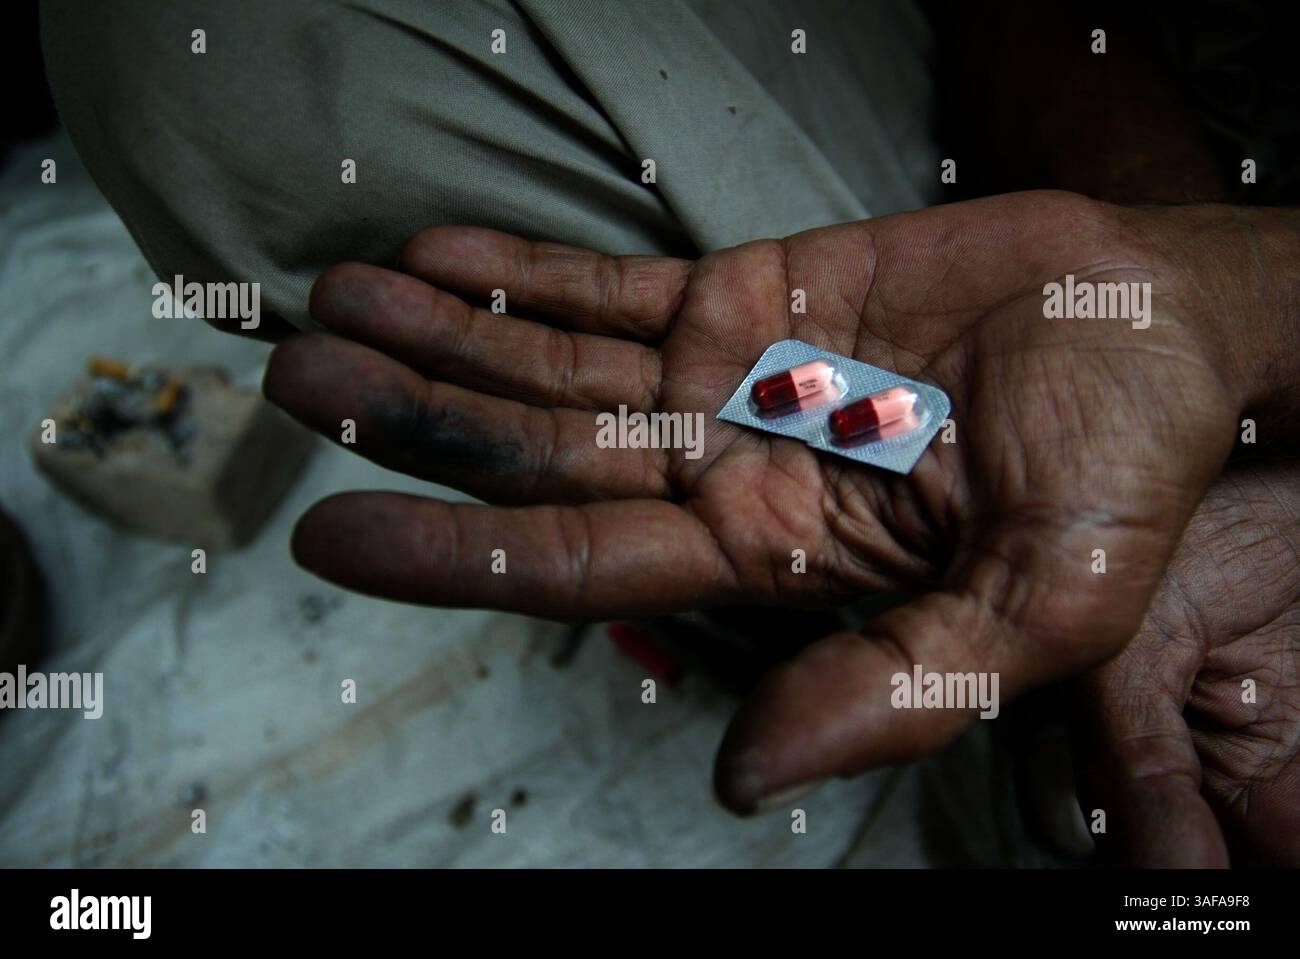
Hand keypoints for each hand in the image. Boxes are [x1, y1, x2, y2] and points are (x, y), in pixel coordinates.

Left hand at [263, 191, 1285, 810]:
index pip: (578, 568)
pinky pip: (612, 285)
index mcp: (770, 563)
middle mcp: (720, 474)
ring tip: (333, 307)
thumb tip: (746, 781)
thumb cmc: (1125, 467)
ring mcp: (721, 377)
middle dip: (418, 419)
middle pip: (535, 454)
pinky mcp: (745, 291)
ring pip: (551, 363)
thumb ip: (897, 692)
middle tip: (302, 382)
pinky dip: (525, 270)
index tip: (332, 533)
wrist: (1161, 325)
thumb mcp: (1043, 605)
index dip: (454, 553)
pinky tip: (439, 254)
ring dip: (444, 335)